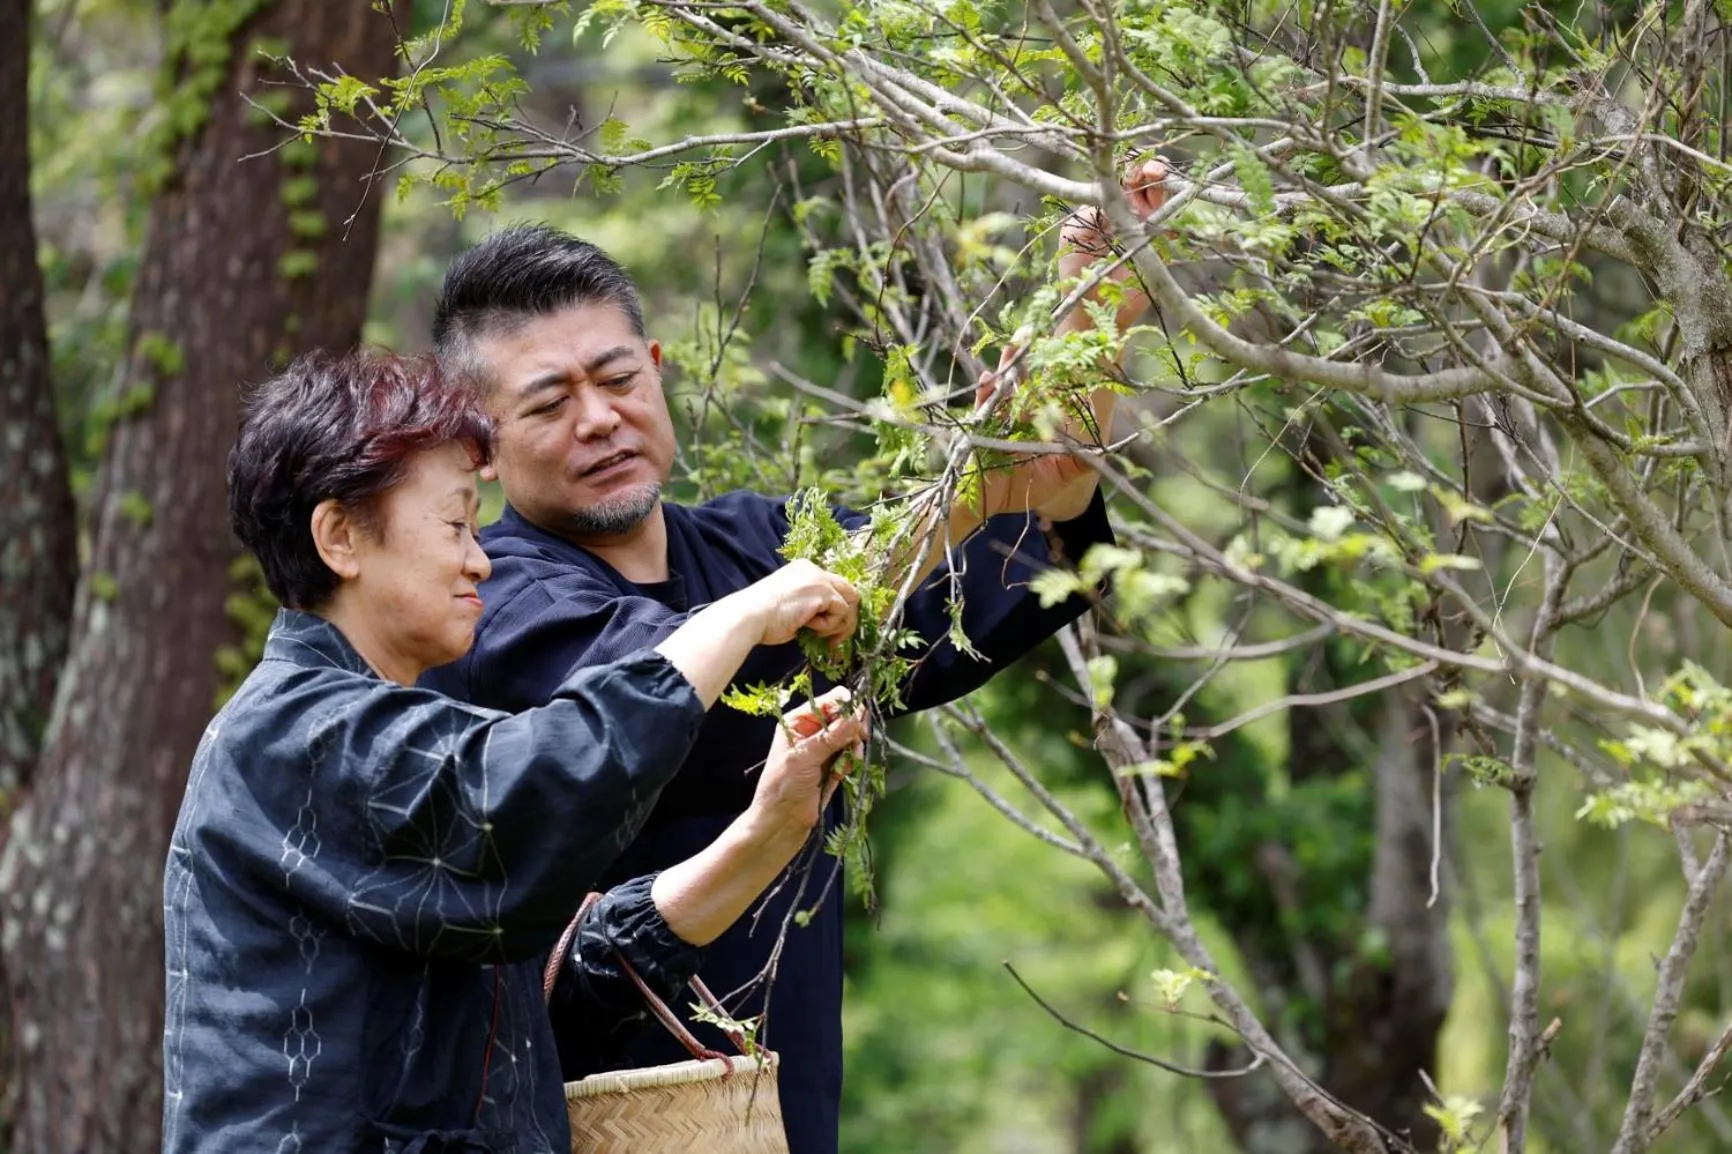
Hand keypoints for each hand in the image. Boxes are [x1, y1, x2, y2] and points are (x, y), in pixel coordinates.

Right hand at [736, 559, 859, 646]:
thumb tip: (830, 621)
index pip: (835, 587)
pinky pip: (841, 613)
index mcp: (804, 570)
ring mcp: (819, 579)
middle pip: (849, 592)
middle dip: (847, 619)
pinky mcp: (822, 592)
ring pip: (849, 604)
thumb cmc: (763, 617)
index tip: (830, 631)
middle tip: (835, 640)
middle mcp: (814, 570)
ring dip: (836, 625)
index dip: (837, 610)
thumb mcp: (791, 604)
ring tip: (816, 633)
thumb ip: (811, 605)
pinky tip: (808, 626)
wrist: (749, 617)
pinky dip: (828, 625)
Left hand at [748, 687, 866, 842]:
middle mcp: (812, 730)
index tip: (858, 723)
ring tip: (848, 762)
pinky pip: (850, 753)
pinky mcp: (833, 764)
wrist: (782, 821)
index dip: (846, 707)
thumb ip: (830, 737)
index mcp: (798, 721)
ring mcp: (823, 748)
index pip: (829, 701)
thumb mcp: (804, 758)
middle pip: (844, 716)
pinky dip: (851, 761)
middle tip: (859, 741)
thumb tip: (856, 715)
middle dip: (853, 728)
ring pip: (851, 735)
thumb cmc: (783, 787)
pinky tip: (843, 772)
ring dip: (853, 747)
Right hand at [966, 340, 1097, 521]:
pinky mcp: (978, 431)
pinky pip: (980, 409)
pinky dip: (984, 394)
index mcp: (1037, 421)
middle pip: (1021, 381)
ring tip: (1011, 346)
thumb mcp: (1063, 476)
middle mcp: (1016, 416)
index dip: (1050, 369)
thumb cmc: (1028, 490)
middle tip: (1028, 331)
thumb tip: (1105, 450)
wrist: (995, 508)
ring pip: (1001, 388)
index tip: (1057, 346)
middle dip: (1023, 358)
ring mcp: (996, 421)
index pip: (1045, 390)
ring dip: (1005, 367)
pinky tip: (988, 377)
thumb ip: (1081, 463)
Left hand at [1056, 156, 1171, 332]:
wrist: (1090, 310)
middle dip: (1154, 170)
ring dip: (1169, 187)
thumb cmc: (1076, 271)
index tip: (1134, 170)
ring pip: (1166, 198)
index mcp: (1108, 203)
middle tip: (1155, 172)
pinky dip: (1182, 216)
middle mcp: (1131, 211)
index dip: (1132, 166)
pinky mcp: (1163, 248)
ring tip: (1166, 185)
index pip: (1124, 175)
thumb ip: (1091, 211)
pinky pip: (1178, 227)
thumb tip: (1116, 195)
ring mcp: (1150, 228)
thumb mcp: (1074, 235)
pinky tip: (1178, 212)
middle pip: (1149, 180)